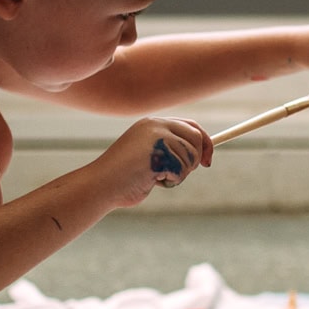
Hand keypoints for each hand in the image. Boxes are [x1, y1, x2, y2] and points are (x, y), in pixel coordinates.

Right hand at [95, 116, 211, 207]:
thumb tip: (200, 156)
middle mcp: (156, 125)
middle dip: (194, 160)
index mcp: (152, 123)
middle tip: (180, 174)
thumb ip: (167, 150)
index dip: (204, 142)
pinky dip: (171, 180)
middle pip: (196, 138)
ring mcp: (157, 137)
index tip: (207, 160)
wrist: (102, 185)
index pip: (190, 126)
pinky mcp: (159, 151)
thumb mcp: (147, 157)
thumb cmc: (124, 177)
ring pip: (190, 156)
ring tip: (156, 178)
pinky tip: (152, 181)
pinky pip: (181, 169)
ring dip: (179, 173)